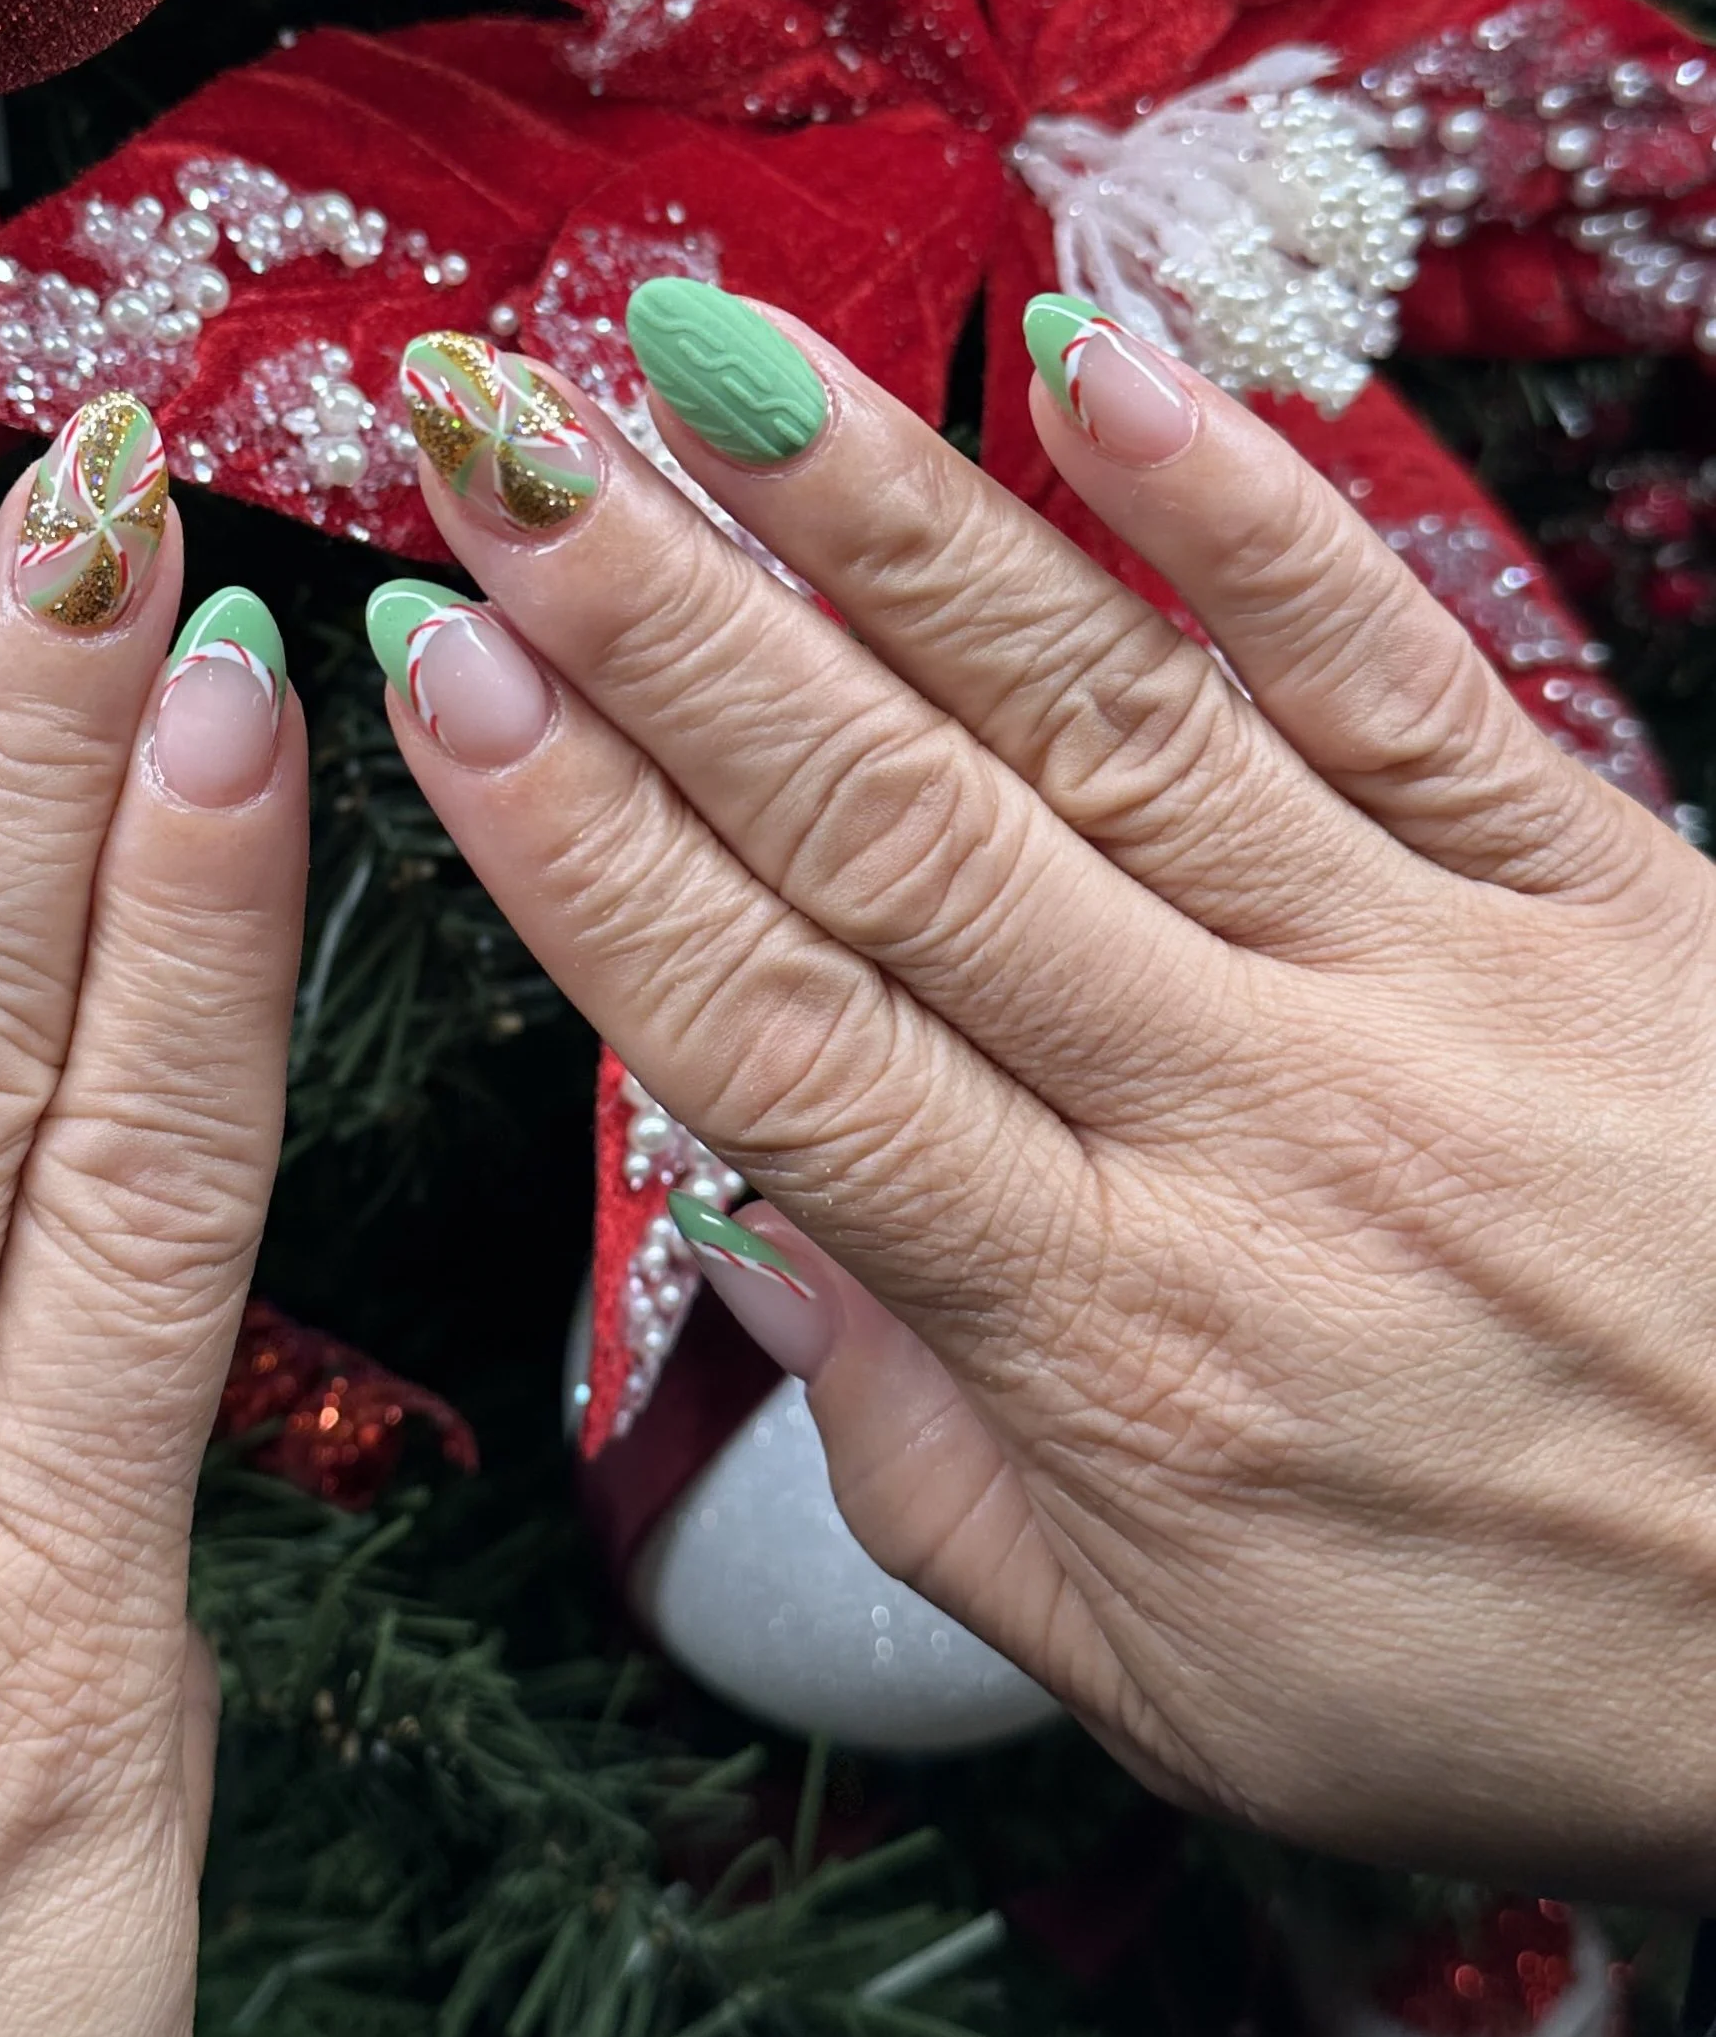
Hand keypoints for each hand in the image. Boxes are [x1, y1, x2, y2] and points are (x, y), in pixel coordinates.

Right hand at [371, 299, 1715, 1896]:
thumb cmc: (1536, 1674)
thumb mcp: (1183, 1685)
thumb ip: (930, 1467)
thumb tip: (763, 1223)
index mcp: (1109, 1333)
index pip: (779, 1039)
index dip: (586, 846)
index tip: (437, 676)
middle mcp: (1243, 1120)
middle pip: (895, 832)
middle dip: (663, 622)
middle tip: (496, 443)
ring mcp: (1427, 979)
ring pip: (1106, 713)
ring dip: (891, 521)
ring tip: (711, 357)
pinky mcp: (1603, 885)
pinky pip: (1390, 667)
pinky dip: (1237, 505)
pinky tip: (1093, 351)